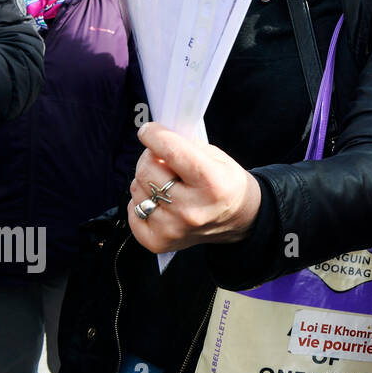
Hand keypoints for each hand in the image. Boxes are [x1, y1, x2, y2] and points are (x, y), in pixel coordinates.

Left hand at [128, 122, 261, 253]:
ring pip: (137, 189)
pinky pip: (133, 211)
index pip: (171, 150)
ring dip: (146, 180)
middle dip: (150, 157)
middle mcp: (191, 209)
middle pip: (147, 170)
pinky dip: (141, 202)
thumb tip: (152, 141)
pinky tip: (159, 202)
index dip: (154, 134)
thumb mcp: (217, 157)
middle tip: (161, 158)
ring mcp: (173, 228)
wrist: (238, 218)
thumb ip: (185, 147)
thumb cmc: (225, 182)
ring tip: (165, 183)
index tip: (148, 130)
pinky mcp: (159, 242)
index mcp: (212, 183)